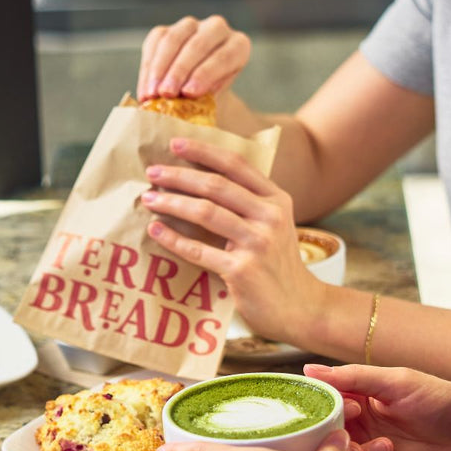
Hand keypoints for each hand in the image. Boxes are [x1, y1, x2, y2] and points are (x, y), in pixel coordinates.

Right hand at [138, 15, 250, 100]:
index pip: (223, 57)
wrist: (198, 88)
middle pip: (197, 46)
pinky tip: (145, 89)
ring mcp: (191, 25)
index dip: (205, 74)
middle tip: (166, 94)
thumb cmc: (210, 97)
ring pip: (172, 40)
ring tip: (152, 93)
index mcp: (238, 45)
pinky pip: (155, 42)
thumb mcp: (216, 100)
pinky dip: (148, 68)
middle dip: (179, 71)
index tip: (189, 93)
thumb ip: (204, 101)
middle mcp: (217, 28)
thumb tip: (182, 107)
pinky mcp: (166, 29)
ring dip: (159, 69)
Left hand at [142, 137, 324, 343]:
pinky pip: (199, 250)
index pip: (236, 164)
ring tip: (149, 199)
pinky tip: (156, 230)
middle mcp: (270, 216)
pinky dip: (173, 239)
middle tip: (152, 173)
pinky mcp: (242, 270)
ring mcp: (257, 243)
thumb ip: (248, 203)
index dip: (204, 151)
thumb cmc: (277, 265)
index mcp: (277, 199)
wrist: (300, 307)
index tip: (175, 144)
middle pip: (216, 186)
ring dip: (172, 202)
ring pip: (206, 212)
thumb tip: (200, 181)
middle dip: (179, 176)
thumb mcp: (274, 225)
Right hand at [304, 363, 450, 450]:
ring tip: (386, 446)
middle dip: (337, 435)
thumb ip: (353, 377)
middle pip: (327, 435)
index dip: (328, 407)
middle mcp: (361, 429)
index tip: (347, 407)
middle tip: (355, 431)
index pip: (326, 405)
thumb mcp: (397, 381)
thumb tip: (309, 370)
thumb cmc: (442, 402)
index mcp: (361, 401)